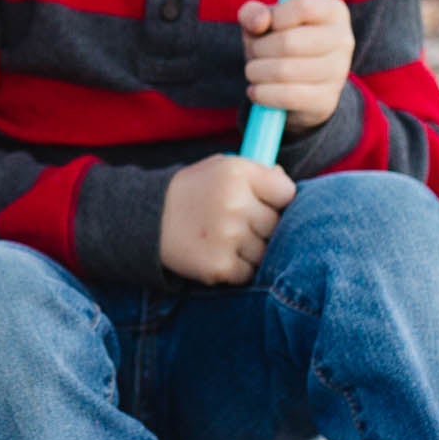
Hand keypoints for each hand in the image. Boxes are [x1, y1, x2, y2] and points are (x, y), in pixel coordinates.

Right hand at [160, 154, 294, 285]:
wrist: (148, 220)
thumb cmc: (194, 192)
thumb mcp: (221, 167)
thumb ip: (258, 173)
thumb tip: (290, 189)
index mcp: (238, 173)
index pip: (287, 193)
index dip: (276, 200)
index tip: (262, 203)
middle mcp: (235, 203)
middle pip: (278, 225)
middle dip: (263, 227)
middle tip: (237, 223)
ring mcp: (228, 236)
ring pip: (265, 252)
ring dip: (251, 250)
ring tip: (225, 239)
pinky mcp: (219, 266)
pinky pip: (248, 272)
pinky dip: (236, 268)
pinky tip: (218, 254)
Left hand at [239, 0, 353, 133]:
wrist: (299, 83)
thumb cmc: (279, 42)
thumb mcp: (263, 22)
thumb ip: (253, 13)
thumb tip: (258, 22)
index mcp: (332, 10)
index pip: (304, 7)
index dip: (276, 17)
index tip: (264, 26)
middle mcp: (342, 39)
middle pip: (289, 42)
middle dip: (258, 49)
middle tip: (253, 53)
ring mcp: (338, 71)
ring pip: (285, 71)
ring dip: (256, 72)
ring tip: (253, 71)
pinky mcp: (327, 99)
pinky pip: (288, 96)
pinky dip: (263, 94)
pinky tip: (255, 91)